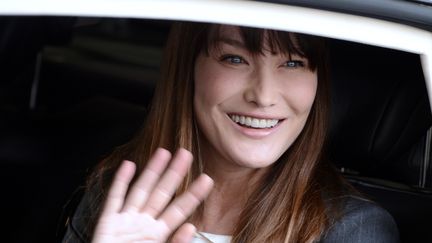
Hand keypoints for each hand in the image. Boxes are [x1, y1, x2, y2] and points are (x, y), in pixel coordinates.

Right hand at [92, 148, 213, 242]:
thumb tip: (191, 227)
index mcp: (158, 234)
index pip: (179, 211)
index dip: (192, 194)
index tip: (207, 179)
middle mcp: (143, 223)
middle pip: (161, 193)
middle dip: (174, 174)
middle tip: (186, 154)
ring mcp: (125, 221)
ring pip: (140, 190)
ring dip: (151, 172)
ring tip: (163, 152)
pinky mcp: (107, 223)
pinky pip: (114, 199)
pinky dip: (120, 182)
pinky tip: (129, 165)